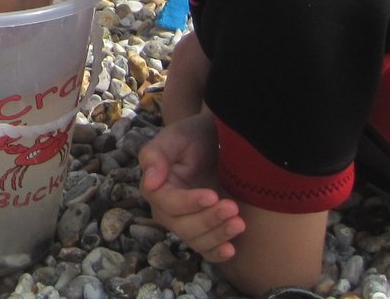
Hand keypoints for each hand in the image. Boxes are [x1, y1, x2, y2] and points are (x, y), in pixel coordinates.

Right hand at [138, 113, 243, 261]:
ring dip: (218, 235)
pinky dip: (217, 253)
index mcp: (156, 188)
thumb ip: (156, 154)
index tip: (212, 195)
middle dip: (208, 219)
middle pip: (183, 226)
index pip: (168, 204)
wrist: (217, 141)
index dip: (189, 203)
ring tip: (240, 223)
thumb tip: (149, 181)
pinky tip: (231, 250)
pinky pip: (206, 251)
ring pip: (197, 240)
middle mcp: (168, 210)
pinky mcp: (205, 231)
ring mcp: (187, 223)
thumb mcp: (175, 136)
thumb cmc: (193, 136)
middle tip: (232, 207)